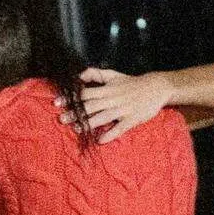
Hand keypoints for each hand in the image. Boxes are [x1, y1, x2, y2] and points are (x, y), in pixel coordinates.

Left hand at [56, 68, 172, 143]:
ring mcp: (123, 110)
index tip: (57, 103)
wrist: (156, 87)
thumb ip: (95, 74)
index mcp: (107, 89)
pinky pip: (120, 128)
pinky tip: (100, 140)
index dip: (71, 98)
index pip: (85, 93)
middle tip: (61, 119)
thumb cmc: (131, 82)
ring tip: (76, 129)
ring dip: (89, 124)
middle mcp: (113, 99)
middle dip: (75, 113)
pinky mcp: (132, 120)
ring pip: (103, 117)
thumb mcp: (113, 75)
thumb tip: (78, 75)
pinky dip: (110, 134)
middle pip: (91, 106)